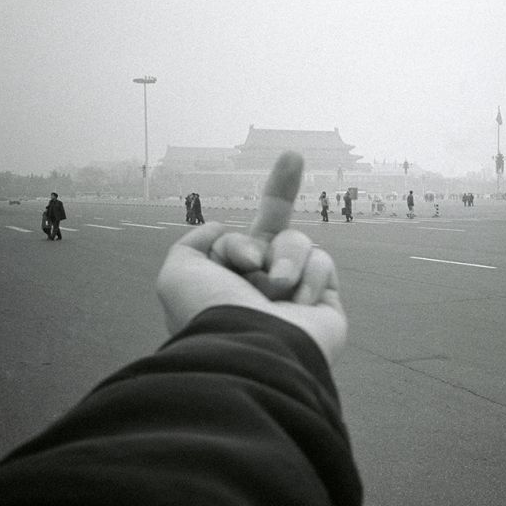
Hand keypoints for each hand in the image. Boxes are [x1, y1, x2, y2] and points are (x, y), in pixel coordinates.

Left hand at [156, 152, 345, 362]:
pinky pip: (323, 263)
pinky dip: (308, 276)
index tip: (286, 162)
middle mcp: (262, 284)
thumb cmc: (211, 311)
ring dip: (284, 259)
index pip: (243, 234)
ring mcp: (296, 293)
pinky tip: (296, 303)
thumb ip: (195, 243)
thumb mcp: (179, 272)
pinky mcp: (326, 303)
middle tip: (290, 158)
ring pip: (298, 242)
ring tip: (274, 289)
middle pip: (278, 227)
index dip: (266, 198)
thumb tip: (223, 229)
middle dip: (283, 187)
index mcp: (228, 278)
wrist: (251, 347)